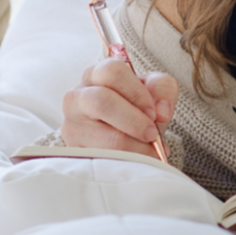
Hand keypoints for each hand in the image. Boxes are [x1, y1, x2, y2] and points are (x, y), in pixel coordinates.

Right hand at [61, 58, 178, 155]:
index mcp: (96, 74)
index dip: (137, 93)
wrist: (124, 138)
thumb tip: (162, 110)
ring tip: (150, 151)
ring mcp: (72, 126)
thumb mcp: (154, 92)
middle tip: (152, 134)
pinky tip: (138, 160)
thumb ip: (163, 90)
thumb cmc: (137, 109)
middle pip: (102, 101)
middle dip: (135, 121)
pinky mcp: (76, 152)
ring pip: (106, 138)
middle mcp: (77, 97)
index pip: (113, 72)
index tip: (153, 112)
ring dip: (136, 147)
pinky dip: (128, 162)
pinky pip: (105, 160)